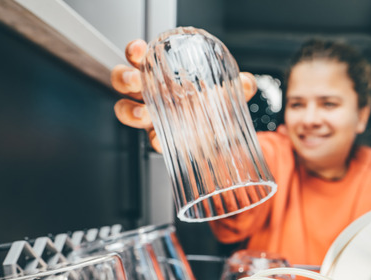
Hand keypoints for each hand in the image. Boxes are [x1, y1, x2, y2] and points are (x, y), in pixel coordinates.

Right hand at [110, 39, 258, 152]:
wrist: (223, 133)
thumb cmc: (214, 102)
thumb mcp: (228, 90)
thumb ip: (240, 84)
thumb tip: (247, 82)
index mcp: (161, 73)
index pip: (140, 57)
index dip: (134, 52)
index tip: (139, 49)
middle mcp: (151, 93)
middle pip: (123, 81)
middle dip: (124, 78)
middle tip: (135, 80)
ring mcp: (152, 116)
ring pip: (125, 110)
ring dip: (129, 111)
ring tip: (143, 114)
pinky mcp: (160, 138)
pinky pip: (151, 139)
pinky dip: (155, 140)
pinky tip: (161, 140)